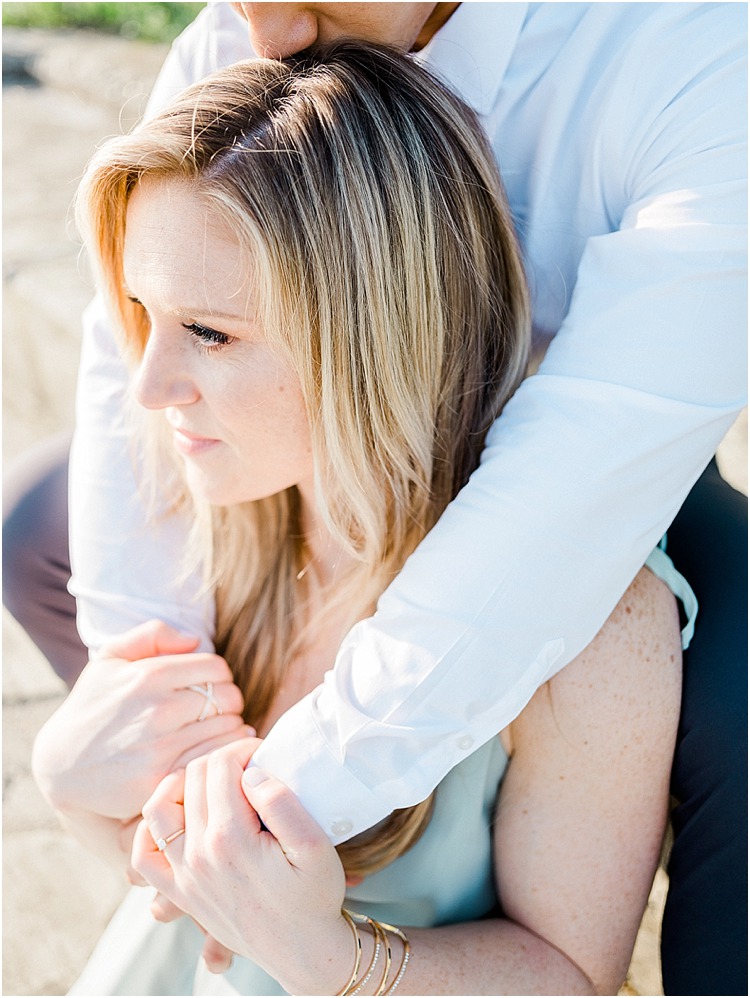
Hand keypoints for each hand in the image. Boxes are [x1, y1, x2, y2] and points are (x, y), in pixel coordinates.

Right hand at [32, 620, 249, 819]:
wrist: (60, 765)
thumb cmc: (92, 706)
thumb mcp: (110, 658)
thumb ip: (152, 635)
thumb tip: (196, 640)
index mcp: (149, 676)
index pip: (217, 668)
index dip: (220, 675)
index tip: (210, 686)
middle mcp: (158, 710)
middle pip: (229, 697)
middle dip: (228, 701)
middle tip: (216, 710)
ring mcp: (160, 748)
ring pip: (228, 729)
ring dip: (229, 728)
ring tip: (215, 730)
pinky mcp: (161, 781)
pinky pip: (213, 760)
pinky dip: (221, 755)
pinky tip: (212, 752)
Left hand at [132, 739, 350, 992]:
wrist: (304, 950)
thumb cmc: (314, 896)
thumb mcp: (314, 844)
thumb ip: (281, 802)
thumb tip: (251, 773)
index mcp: (231, 838)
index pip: (221, 765)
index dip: (244, 748)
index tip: (265, 754)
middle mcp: (199, 854)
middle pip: (193, 778)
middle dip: (222, 759)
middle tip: (250, 765)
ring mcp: (184, 875)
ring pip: (160, 808)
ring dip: (182, 783)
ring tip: (212, 780)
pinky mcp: (180, 892)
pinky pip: (144, 854)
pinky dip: (152, 829)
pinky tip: (179, 817)